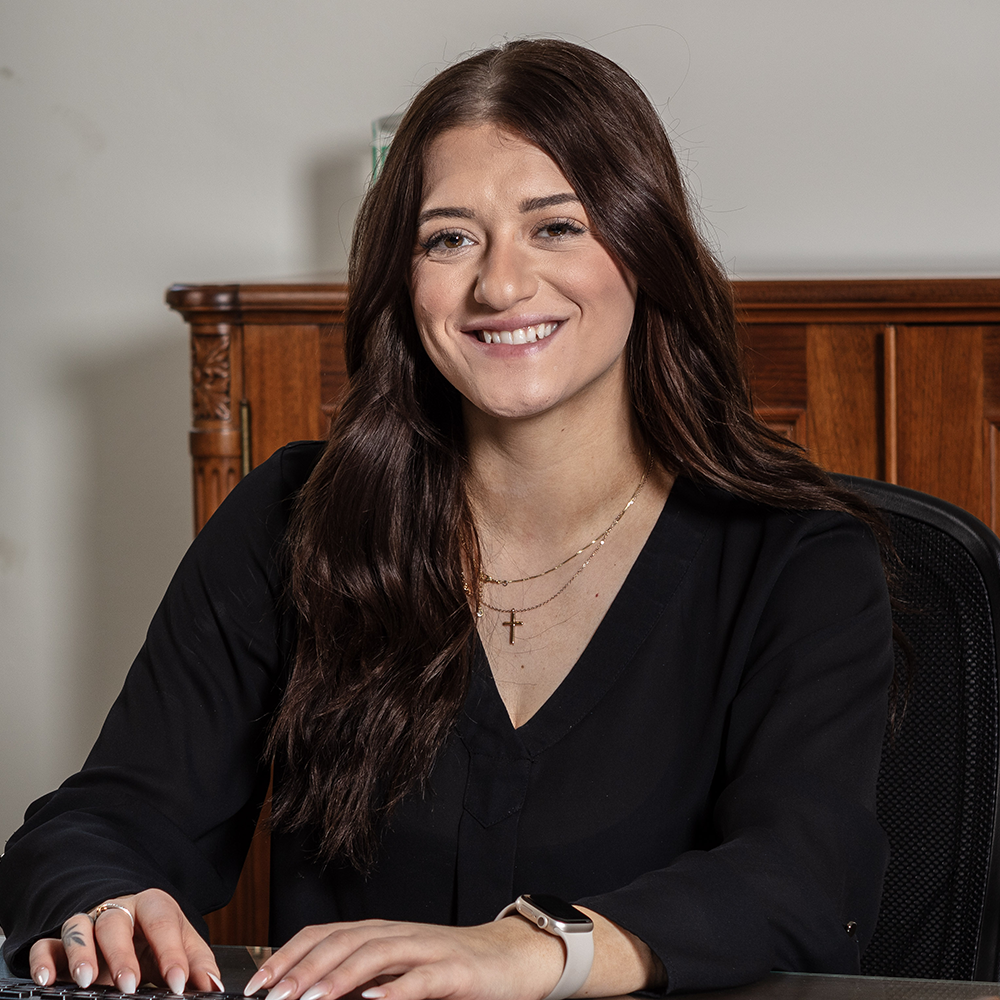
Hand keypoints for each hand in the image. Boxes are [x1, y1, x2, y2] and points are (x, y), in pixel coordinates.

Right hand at [27, 889, 224, 993]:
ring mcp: (88, 924)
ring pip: (79, 929)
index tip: (179, 983)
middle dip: (122, 955)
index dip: (171, 952)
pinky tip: (48, 980)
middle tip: (129, 985)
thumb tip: (212, 987)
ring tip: (87, 981)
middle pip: (116, 923)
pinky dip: (43, 960)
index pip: (163, 922)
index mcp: (153, 906)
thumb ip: (198, 964)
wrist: (132, 923)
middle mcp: (118, 910)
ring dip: (81, 954)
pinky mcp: (62, 943)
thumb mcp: (184, 944)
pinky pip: (47, 945)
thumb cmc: (158, 936)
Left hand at [242, 917, 565, 999]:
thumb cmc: (449, 968)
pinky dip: (396, 989)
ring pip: (375, 955)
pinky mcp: (454, 971)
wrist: (509, 956)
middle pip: (342, 941)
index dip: (288, 955)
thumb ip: (362, 980)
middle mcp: (398, 934)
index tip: (257, 985)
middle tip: (273, 997)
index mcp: (380, 933)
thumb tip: (311, 995)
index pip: (324, 934)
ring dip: (339, 978)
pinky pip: (421, 978)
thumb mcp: (399, 971)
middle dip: (303, 969)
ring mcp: (426, 949)